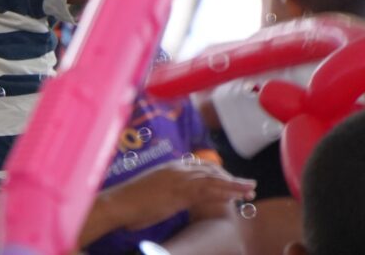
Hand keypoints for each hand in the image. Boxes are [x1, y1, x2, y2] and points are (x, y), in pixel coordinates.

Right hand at [99, 160, 255, 231]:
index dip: (219, 173)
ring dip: (235, 184)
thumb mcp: (151, 193)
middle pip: (211, 170)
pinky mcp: (180, 192)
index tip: (232, 180)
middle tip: (249, 186)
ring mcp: (178, 179)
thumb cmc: (130, 202)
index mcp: (169, 167)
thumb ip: (165, 191)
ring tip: (251, 189)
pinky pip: (209, 190)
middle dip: (231, 178)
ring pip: (214, 179)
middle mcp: (176, 169)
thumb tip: (172, 198)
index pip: (201, 166)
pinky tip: (238, 195)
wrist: (118, 203)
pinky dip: (226, 191)